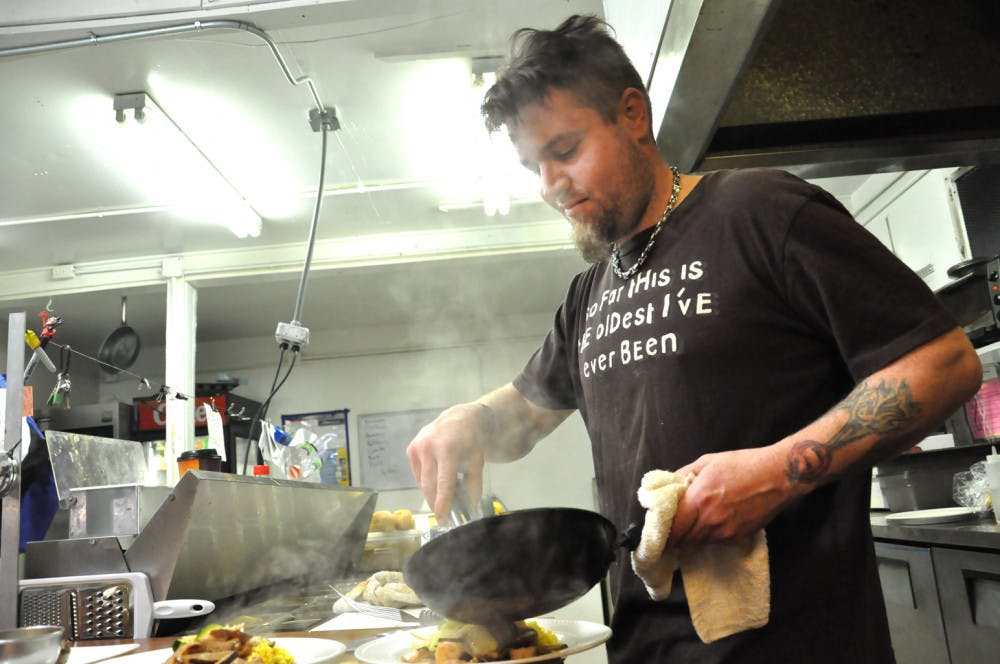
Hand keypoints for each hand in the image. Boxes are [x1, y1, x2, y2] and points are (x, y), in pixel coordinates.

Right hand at [406, 403, 491, 522]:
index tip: (442, 519)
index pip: (443, 483)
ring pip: (422, 481)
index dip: (442, 503)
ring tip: (442, 497)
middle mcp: (429, 446)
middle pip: (429, 485)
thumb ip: (473, 486)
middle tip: (443, 516)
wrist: (460, 419)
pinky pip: (418, 473)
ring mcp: (418, 446)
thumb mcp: (477, 462)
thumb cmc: (471, 441)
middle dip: (435, 503)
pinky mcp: (411, 448)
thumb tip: (470, 508)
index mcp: (448, 449)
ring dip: (431, 492)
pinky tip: (436, 479)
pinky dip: (426, 481)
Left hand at [668, 446, 791, 546]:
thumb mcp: (708, 462)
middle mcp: (710, 520)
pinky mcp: (739, 537)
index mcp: (699, 499)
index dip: (664, 532)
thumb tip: (669, 485)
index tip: (660, 529)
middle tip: (674, 528)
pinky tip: (714, 524)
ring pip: (699, 543)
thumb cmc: (743, 464)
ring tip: (693, 525)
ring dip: (692, 537)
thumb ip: (684, 474)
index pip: (673, 528)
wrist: (778, 476)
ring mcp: (726, 531)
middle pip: (683, 540)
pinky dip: (711, 536)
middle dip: (676, 536)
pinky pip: (717, 542)